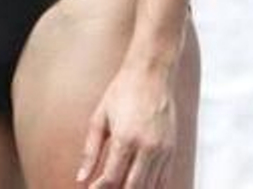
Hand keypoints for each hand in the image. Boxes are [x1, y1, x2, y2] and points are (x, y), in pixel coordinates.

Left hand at [75, 63, 176, 187]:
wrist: (151, 74)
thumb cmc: (122, 92)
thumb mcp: (99, 118)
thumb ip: (90, 151)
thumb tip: (80, 177)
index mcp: (126, 139)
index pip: (112, 177)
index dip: (99, 188)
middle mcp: (147, 147)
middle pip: (132, 187)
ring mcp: (163, 150)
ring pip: (149, 187)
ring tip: (120, 187)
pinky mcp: (172, 150)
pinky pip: (163, 180)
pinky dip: (151, 188)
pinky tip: (138, 186)